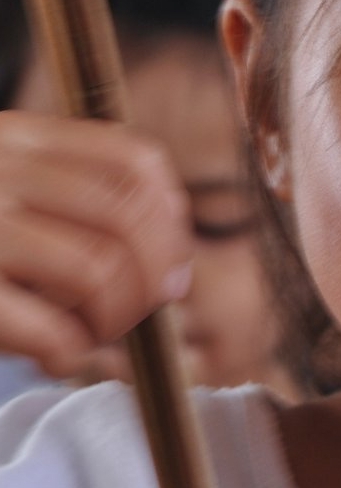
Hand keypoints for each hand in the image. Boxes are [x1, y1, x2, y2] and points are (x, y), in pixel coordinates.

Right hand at [0, 110, 192, 377]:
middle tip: (136, 310)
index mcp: (12, 137)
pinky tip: (54, 356)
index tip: (168, 258)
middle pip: (132, 218)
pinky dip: (70, 351)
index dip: (171, 216)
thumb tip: (172, 265)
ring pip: (102, 272)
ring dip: (114, 317)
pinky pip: (51, 328)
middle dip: (154, 276)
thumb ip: (66, 196)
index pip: (133, 160)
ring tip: (88, 334)